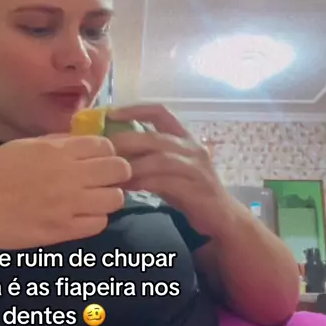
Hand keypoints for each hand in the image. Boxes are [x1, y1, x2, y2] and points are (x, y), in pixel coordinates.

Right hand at [0, 135, 131, 249]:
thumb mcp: (25, 146)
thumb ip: (58, 143)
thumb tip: (86, 141)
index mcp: (58, 151)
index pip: (106, 146)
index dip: (107, 152)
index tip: (100, 159)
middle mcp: (69, 176)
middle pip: (119, 170)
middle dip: (116, 173)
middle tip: (105, 180)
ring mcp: (67, 205)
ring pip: (115, 199)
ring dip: (109, 197)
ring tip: (94, 199)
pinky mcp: (62, 230)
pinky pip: (99, 223)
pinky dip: (96, 219)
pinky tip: (82, 216)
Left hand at [107, 104, 234, 238]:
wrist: (222, 216)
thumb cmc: (190, 191)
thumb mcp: (168, 169)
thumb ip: (146, 158)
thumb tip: (112, 152)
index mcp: (185, 137)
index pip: (160, 112)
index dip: (135, 109)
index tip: (111, 113)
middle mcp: (192, 148)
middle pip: (155, 137)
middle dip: (126, 141)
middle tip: (103, 151)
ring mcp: (196, 168)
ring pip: (160, 159)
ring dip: (133, 165)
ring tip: (113, 173)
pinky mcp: (196, 189)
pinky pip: (165, 182)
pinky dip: (144, 183)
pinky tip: (128, 188)